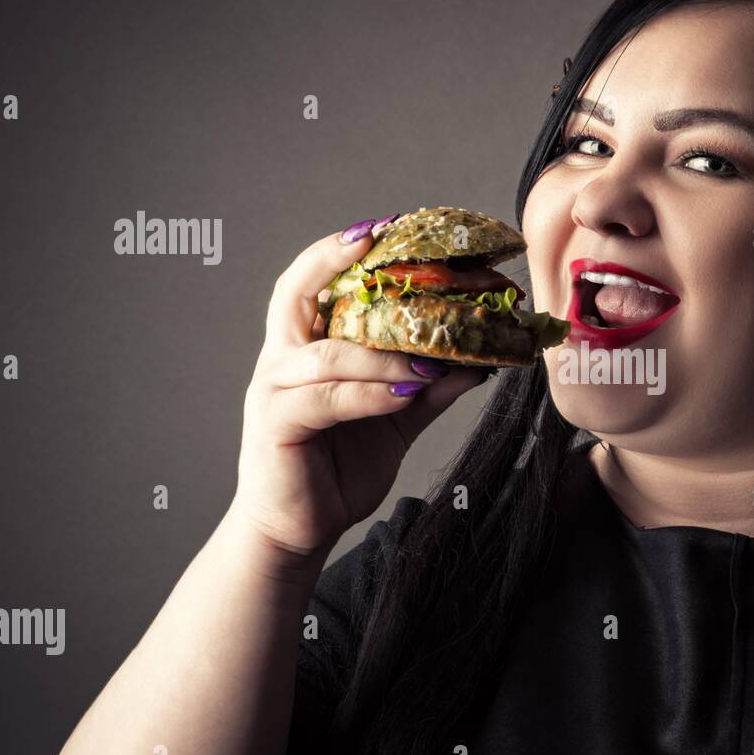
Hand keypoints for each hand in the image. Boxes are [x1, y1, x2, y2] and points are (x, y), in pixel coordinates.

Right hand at [228, 218, 489, 558]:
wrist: (300, 528)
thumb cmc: (338, 466)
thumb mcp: (397, 419)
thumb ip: (431, 388)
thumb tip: (480, 360)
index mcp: (306, 347)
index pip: (313, 283)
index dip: (340, 251)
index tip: (383, 227)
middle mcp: (283, 360)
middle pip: (295, 293)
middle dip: (335, 262)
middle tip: (379, 243)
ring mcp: (273, 392)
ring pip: (325, 354)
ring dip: (381, 353)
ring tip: (427, 359)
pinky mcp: (276, 426)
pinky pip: (326, 400)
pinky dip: (370, 393)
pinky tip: (406, 393)